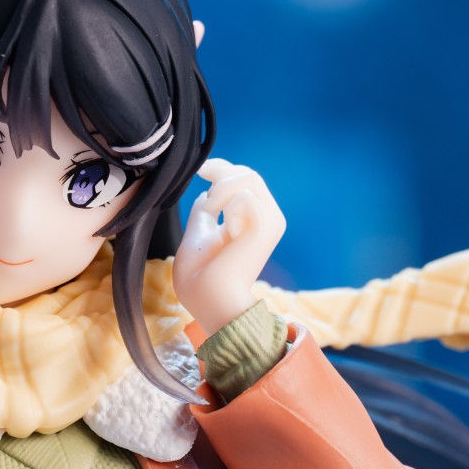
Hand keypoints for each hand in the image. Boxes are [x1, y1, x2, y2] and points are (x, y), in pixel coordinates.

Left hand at [172, 158, 286, 336]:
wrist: (208, 300)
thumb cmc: (201, 277)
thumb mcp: (199, 234)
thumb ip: (205, 212)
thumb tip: (206, 193)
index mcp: (254, 220)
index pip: (246, 179)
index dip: (222, 168)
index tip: (201, 171)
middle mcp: (268, 218)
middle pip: (249, 174)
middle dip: (219, 177)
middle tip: (206, 205)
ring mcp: (269, 222)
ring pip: (248, 178)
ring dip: (221, 192)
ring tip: (213, 216)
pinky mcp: (265, 229)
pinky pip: (245, 196)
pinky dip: (227, 207)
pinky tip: (226, 230)